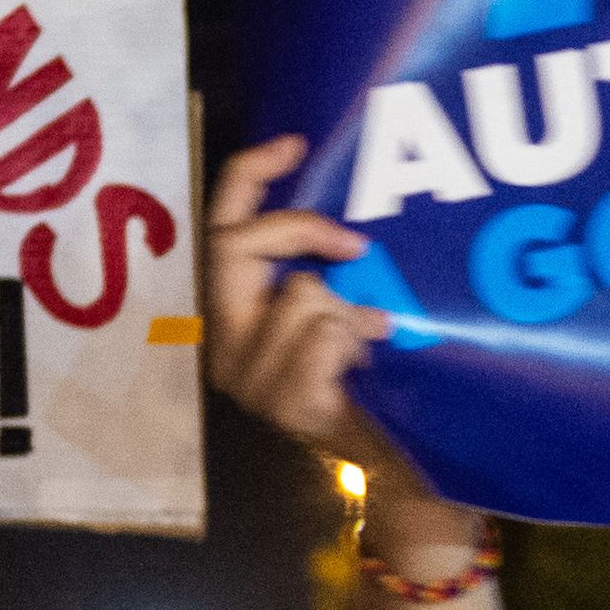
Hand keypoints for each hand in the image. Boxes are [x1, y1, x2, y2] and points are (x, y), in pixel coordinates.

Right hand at [204, 137, 428, 500]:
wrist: (392, 467)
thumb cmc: (363, 384)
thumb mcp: (334, 312)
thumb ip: (317, 269)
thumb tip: (340, 219)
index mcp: (228, 316)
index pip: (217, 226)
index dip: (247, 175)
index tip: (294, 142)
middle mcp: (220, 346)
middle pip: (236, 247)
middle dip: (301, 233)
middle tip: (357, 247)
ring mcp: (247, 379)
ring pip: (298, 294)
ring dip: (351, 312)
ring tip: (369, 343)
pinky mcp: (281, 401)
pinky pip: (322, 333)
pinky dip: (359, 339)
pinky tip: (367, 366)